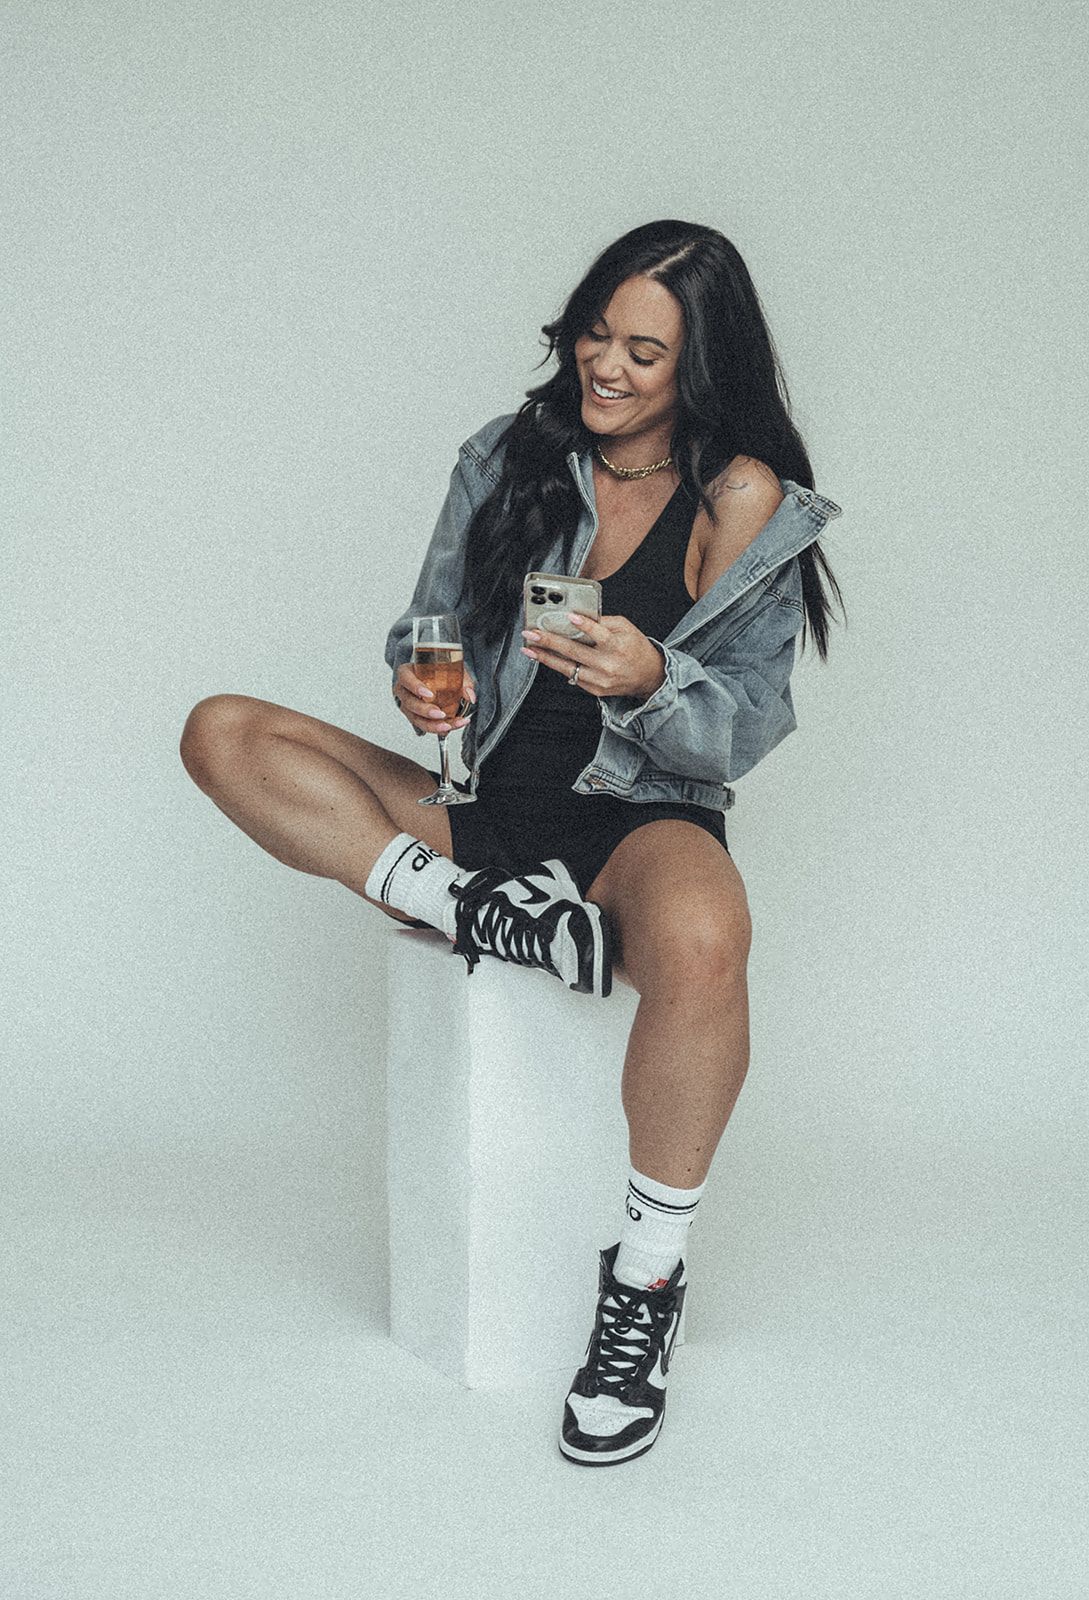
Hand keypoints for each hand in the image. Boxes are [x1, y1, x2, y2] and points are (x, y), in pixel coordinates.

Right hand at [393, 661, 475, 735]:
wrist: (435, 679)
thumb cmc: (438, 671)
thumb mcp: (452, 670)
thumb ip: (463, 681)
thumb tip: (470, 696)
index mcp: (407, 673)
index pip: (406, 678)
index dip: (415, 686)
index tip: (428, 694)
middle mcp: (404, 690)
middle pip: (410, 703)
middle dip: (425, 711)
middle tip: (440, 714)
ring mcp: (407, 706)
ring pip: (415, 718)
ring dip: (432, 725)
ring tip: (448, 726)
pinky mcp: (415, 717)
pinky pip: (423, 725)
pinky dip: (438, 728)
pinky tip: (449, 727)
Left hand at [520, 612, 665, 699]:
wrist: (648, 677)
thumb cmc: (635, 648)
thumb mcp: (626, 629)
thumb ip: (603, 621)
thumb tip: (577, 617)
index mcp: (618, 647)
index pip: (600, 635)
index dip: (585, 626)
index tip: (570, 617)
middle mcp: (608, 665)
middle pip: (575, 652)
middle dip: (550, 641)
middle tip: (532, 634)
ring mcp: (600, 680)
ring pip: (567, 667)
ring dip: (546, 657)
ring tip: (529, 648)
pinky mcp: (594, 689)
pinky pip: (572, 676)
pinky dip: (557, 665)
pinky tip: (544, 657)